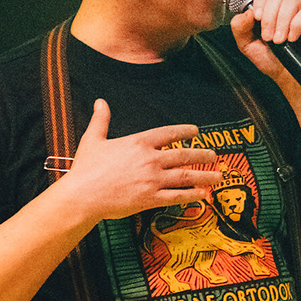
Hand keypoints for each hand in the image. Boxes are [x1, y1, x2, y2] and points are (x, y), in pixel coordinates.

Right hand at [64, 100, 221, 221]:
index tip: (196, 131)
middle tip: (213, 155)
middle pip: (184, 155)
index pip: (168, 133)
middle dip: (202, 155)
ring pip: (186, 176)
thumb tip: (101, 102)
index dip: (184, 131)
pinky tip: (203, 195)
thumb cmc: (86, 169)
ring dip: (204, 175)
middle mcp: (150, 159)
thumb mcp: (93, 139)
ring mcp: (152, 180)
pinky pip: (177, 196)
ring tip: (218, 176)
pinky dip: (192, 195)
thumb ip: (102, 120)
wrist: (82, 195)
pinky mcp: (150, 199)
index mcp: (139, 143)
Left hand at [231, 0, 300, 75]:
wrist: (289, 78)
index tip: (256, 17)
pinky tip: (293, 39)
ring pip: (291, 1)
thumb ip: (240, 27)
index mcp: (273, 7)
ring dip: (281, 23)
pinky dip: (296, 26)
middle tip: (268, 38)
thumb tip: (247, 12)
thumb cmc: (272, 61)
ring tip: (280, 41)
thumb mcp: (247, 45)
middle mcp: (290, 5)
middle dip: (269, 17)